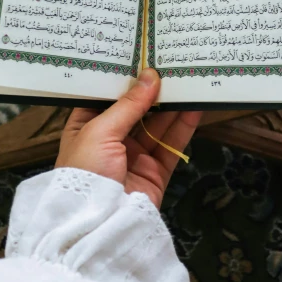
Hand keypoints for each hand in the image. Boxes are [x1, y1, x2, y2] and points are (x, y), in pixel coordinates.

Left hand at [56, 68, 201, 208]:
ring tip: (189, 80)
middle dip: (153, 89)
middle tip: (172, 64)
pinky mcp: (154, 173)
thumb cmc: (85, 172)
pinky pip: (172, 145)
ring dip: (173, 104)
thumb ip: (128, 105)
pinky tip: (195, 106)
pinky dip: (184, 126)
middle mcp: (110, 140)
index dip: (125, 78)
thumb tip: (150, 76)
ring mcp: (134, 157)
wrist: (96, 227)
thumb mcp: (100, 131)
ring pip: (158, 125)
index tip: (142, 55)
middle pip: (136, 109)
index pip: (107, 97)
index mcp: (86, 127)